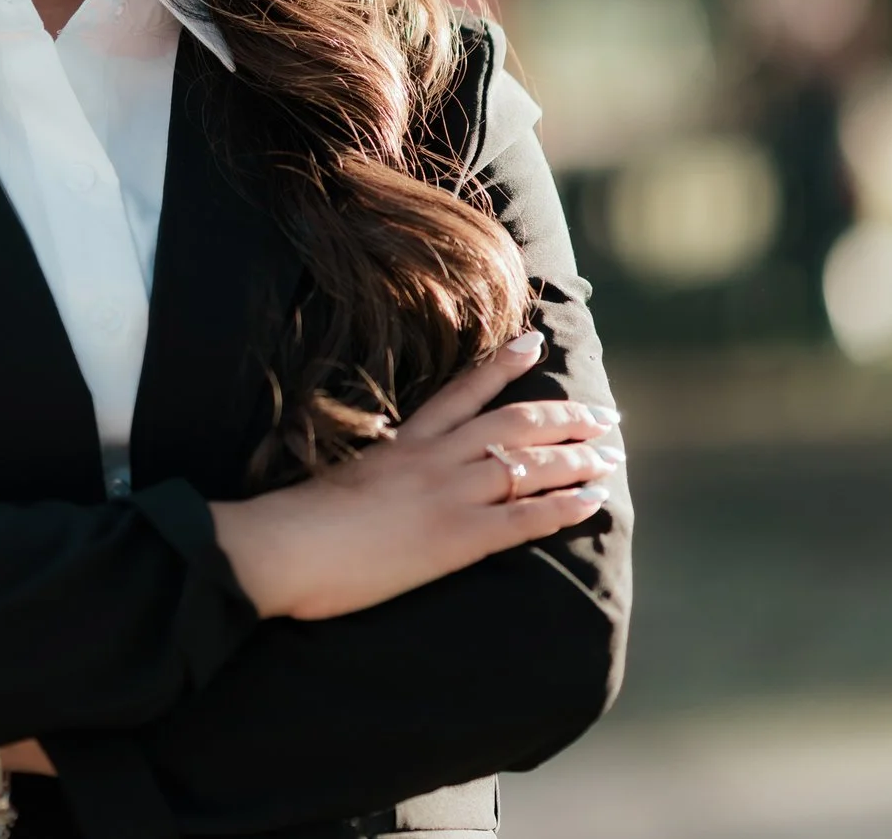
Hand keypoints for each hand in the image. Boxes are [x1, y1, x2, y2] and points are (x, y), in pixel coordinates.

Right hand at [210, 329, 621, 621]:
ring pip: (528, 464)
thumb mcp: (340, 480)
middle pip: (512, 424)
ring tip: (610, 456)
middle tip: (605, 416)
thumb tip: (384, 476)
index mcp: (402, 442)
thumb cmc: (296, 523)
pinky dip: (563, 507)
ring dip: (576, 458)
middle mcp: (431, 459)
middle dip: (565, 417)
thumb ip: (374, 471)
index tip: (535, 343)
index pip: (462, 392)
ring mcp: (445, 495)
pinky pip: (523, 518)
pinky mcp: (454, 538)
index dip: (502, 366)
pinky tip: (592, 501)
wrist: (282, 548)